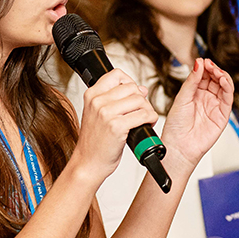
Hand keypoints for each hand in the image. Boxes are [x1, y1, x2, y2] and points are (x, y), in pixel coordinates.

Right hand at [72, 69, 159, 183]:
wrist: (88, 162)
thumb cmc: (95, 141)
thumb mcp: (97, 114)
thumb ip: (115, 98)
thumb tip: (142, 89)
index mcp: (91, 95)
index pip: (117, 74)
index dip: (129, 83)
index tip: (131, 96)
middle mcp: (97, 101)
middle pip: (132, 87)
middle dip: (141, 99)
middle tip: (139, 112)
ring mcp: (106, 113)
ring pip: (139, 100)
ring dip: (147, 110)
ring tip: (142, 120)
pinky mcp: (116, 126)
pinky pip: (143, 115)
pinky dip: (150, 120)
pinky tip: (146, 125)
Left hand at [161, 58, 233, 167]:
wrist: (179, 146)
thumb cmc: (176, 127)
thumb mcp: (182, 98)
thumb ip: (192, 81)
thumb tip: (198, 63)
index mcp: (194, 94)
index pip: (203, 76)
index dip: (204, 68)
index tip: (203, 61)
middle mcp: (205, 99)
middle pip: (215, 79)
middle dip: (214, 70)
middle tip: (209, 64)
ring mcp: (214, 106)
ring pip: (223, 86)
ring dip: (222, 76)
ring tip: (216, 71)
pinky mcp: (222, 114)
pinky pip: (228, 98)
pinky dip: (228, 87)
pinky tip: (223, 79)